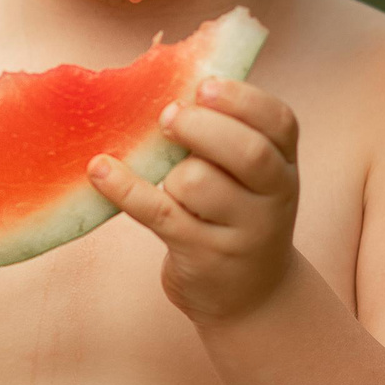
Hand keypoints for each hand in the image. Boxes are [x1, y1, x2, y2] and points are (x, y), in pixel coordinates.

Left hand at [89, 76, 301, 322]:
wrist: (252, 299)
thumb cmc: (237, 217)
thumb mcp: (250, 178)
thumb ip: (226, 135)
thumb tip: (168, 86)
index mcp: (286, 164)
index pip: (277, 120)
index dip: (241, 98)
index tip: (203, 86)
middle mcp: (275, 197)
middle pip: (245, 151)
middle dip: (201, 126)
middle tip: (168, 118)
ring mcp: (243, 232)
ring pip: (196, 183)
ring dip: (170, 173)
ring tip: (169, 181)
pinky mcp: (203, 256)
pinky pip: (158, 213)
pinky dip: (124, 188)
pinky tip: (99, 170)